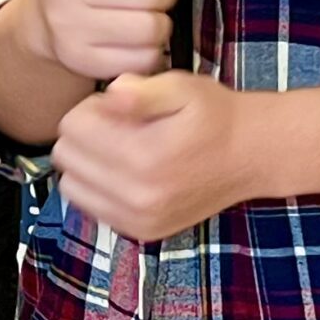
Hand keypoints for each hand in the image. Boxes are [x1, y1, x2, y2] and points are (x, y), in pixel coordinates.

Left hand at [53, 72, 258, 241]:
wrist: (252, 155)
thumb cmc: (214, 116)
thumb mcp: (182, 87)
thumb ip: (140, 91)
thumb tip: (108, 97)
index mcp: (144, 157)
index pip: (72, 127)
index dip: (91, 108)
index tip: (118, 107)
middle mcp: (138, 196)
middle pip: (67, 156)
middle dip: (86, 134)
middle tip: (120, 126)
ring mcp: (139, 220)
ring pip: (71, 186)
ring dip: (87, 163)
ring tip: (122, 148)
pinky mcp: (143, 232)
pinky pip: (91, 207)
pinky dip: (99, 187)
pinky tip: (126, 171)